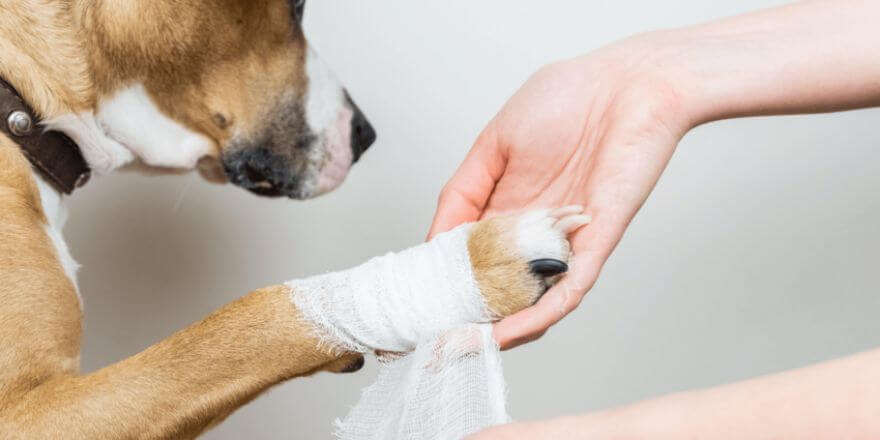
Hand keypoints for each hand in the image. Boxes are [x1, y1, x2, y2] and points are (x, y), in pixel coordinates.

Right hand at [428, 33, 692, 348]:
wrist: (628, 84)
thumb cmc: (568, 98)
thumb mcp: (492, 144)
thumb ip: (461, 193)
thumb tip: (432, 242)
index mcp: (505, 210)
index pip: (468, 259)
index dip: (442, 285)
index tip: (413, 307)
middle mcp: (532, 234)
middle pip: (495, 289)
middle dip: (463, 319)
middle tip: (427, 344)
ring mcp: (563, 244)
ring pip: (529, 302)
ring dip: (495, 330)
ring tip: (456, 349)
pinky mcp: (594, 247)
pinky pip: (565, 291)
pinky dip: (534, 316)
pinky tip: (501, 335)